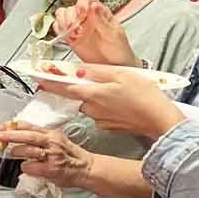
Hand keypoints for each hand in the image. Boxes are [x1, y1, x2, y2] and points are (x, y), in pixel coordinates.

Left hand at [0, 120, 91, 189]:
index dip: (14, 126)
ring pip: (28, 150)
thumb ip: (41, 137)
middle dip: (10, 135)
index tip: (2, 126)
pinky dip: (26, 167)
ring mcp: (52, 156)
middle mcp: (52, 142)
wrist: (86, 168)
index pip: (30, 126)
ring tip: (12, 153)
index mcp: (52, 133)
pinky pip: (31, 167)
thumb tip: (19, 134)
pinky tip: (26, 167)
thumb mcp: (57, 139)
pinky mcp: (51, 169)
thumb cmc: (71, 155)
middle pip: (28, 136)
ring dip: (16, 152)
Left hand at [34, 65, 184, 139]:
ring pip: (91, 104)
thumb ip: (96, 72)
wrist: (159, 120)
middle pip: (79, 95)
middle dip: (86, 87)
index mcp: (93, 94)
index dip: (50, 81)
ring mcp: (100, 120)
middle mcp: (92, 109)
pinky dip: (108, 107)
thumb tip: (77, 71)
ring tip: (121, 92)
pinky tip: (123, 103)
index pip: (64, 87)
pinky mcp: (109, 126)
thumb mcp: (121, 74)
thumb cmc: (144, 96)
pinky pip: (102, 113)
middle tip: (105, 81)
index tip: (38, 77)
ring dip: (99, 97)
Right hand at [53, 0, 140, 67]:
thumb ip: (102, 20)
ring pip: (62, 16)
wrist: (116, 67)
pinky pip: (60, 30)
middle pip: (71, 8)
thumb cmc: (120, 50)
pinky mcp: (72, 39)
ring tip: (72, 33)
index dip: (82, 3)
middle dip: (70, 15)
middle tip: (75, 26)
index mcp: (100, 13)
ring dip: (63, 22)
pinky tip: (68, 38)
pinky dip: (59, 32)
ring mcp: (78, 29)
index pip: (87, 0)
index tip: (82, 11)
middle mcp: (87, 19)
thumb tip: (94, 5)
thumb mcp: (114, 34)